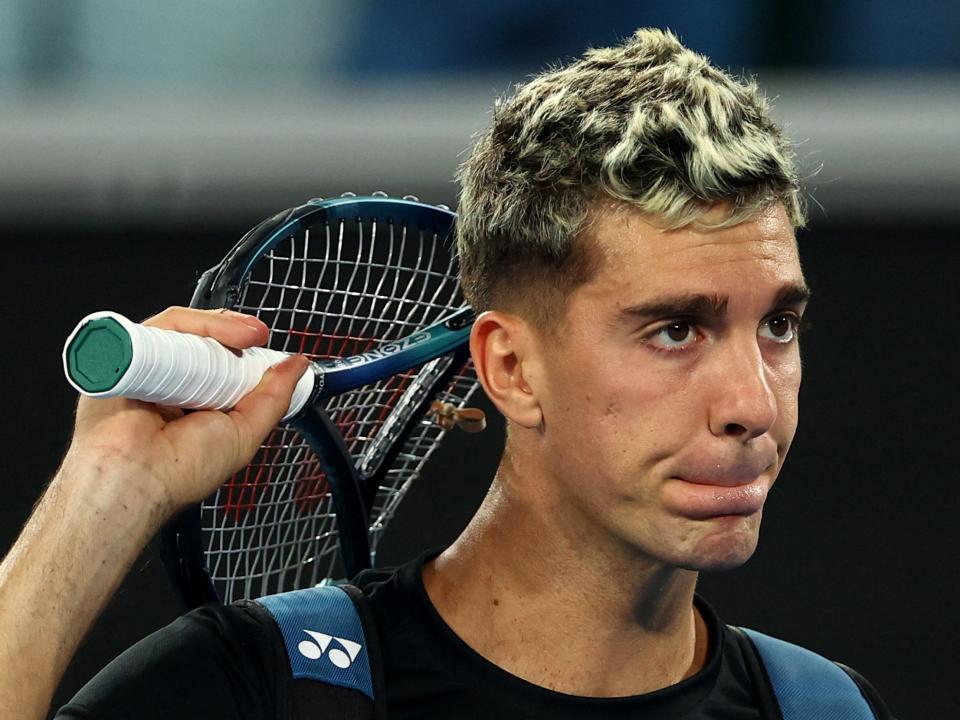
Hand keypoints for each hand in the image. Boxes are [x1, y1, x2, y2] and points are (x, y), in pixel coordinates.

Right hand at [66, 306, 309, 519]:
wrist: (136, 475)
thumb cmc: (179, 470)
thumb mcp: (245, 433)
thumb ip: (273, 398)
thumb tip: (297, 366)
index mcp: (197, 402)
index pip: (226, 362)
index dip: (250, 352)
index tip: (273, 353)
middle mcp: (173, 382)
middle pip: (208, 340)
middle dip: (239, 334)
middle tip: (259, 337)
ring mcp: (149, 365)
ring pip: (188, 328)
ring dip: (222, 328)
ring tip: (247, 337)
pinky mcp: (126, 352)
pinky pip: (163, 326)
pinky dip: (193, 325)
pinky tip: (214, 338)